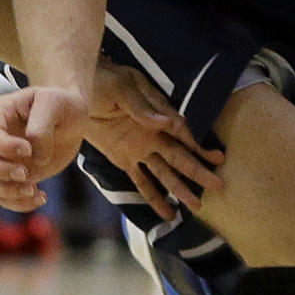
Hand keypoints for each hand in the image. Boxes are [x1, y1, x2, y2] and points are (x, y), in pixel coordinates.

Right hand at [0, 85, 87, 211]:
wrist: (73, 119)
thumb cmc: (61, 105)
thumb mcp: (54, 103)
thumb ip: (41, 127)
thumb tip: (34, 158)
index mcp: (0, 112)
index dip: (3, 146)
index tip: (28, 150)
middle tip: (25, 173)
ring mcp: (1, 158)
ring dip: (7, 190)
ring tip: (33, 189)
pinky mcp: (12, 177)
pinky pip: (3, 197)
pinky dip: (19, 203)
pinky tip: (40, 196)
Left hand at [86, 58, 224, 219]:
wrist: (75, 90)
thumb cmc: (102, 81)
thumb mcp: (121, 88)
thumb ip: (142, 107)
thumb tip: (167, 122)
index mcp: (155, 111)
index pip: (180, 131)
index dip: (197, 144)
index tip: (214, 157)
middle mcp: (152, 132)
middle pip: (179, 155)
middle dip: (198, 170)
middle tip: (219, 184)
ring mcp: (139, 147)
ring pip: (164, 172)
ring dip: (180, 188)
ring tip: (197, 206)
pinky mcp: (124, 159)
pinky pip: (141, 181)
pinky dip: (154, 197)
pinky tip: (167, 213)